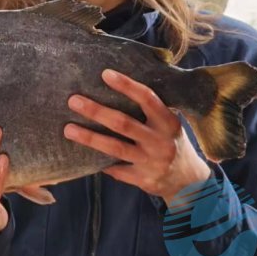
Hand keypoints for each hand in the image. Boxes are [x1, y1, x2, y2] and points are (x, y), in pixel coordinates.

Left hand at [64, 69, 211, 205]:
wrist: (188, 181)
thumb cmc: (171, 141)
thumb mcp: (169, 124)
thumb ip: (150, 110)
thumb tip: (115, 85)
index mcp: (167, 122)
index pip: (147, 98)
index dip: (127, 85)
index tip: (105, 74)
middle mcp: (160, 141)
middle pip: (123, 123)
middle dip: (96, 111)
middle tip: (73, 101)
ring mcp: (151, 162)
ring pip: (115, 148)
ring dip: (89, 138)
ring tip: (68, 129)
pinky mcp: (142, 180)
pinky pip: (116, 170)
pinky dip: (99, 162)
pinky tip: (81, 155)